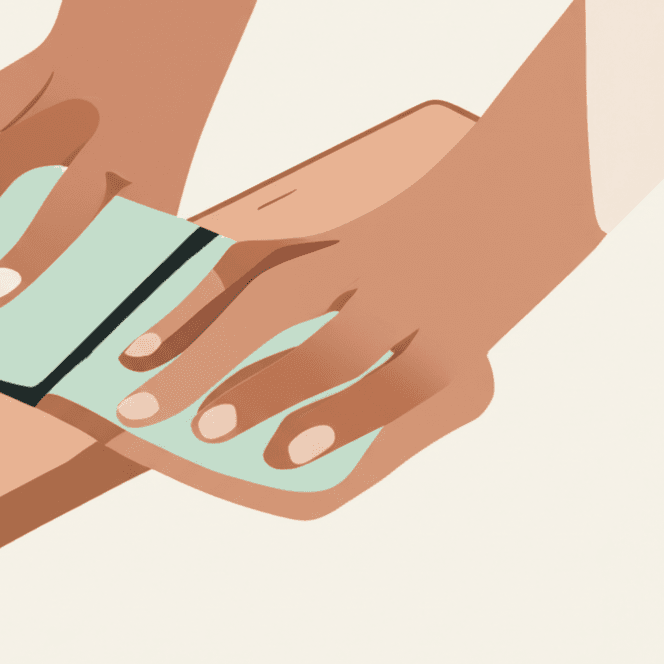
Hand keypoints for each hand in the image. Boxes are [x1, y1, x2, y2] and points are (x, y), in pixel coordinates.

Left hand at [114, 0, 604, 488]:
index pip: (255, 272)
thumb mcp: (354, 249)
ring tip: (211, 435)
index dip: (189, 314)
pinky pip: (402, 401)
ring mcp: (428, 305)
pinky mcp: (470, 357)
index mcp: (350, 238)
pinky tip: (288, 459)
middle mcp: (383, 263)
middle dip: (210, 358)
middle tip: (148, 410)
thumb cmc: (422, 240)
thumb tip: (194, 326)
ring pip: (341, 352)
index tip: (129, 356)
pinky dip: (342, 430)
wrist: (534, 204)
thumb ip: (282, 280)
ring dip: (272, 394)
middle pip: (282, 302)